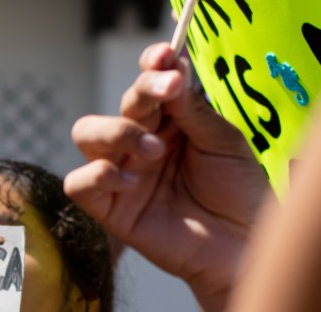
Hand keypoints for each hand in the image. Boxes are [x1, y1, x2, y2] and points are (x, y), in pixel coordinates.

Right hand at [65, 44, 267, 292]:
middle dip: (142, 92)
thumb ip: (194, 110)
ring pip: (86, 134)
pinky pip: (79, 183)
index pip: (148, 83)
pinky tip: (133, 182)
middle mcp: (142, 143)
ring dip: (117, 131)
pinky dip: (99, 174)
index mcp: (171, 123)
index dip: (151, 65)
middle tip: (169, 92)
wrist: (242, 246)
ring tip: (155, 151)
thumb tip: (172, 69)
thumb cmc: (238, 194)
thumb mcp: (224, 142)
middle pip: (121, 103)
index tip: (165, 56)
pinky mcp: (110, 210)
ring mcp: (123, 174)